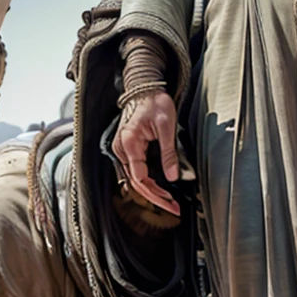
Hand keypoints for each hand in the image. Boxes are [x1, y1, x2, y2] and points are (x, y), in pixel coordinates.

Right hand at [113, 90, 180, 215]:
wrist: (144, 88)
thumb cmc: (155, 102)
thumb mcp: (167, 126)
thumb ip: (169, 153)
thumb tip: (172, 177)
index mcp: (129, 143)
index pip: (140, 178)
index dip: (156, 193)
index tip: (171, 202)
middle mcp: (121, 149)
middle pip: (137, 183)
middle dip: (156, 198)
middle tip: (174, 208)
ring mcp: (122, 150)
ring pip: (135, 180)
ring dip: (152, 193)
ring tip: (170, 202)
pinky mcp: (127, 150)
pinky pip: (136, 172)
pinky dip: (148, 183)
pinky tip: (161, 190)